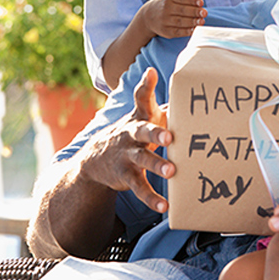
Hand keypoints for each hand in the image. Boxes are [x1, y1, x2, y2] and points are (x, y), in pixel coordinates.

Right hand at [78, 67, 174, 212]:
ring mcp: (127, 155)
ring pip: (142, 160)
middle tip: (170, 136)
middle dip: (156, 132)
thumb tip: (185, 88)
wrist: (94, 160)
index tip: (151, 73)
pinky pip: (139, 187)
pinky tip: (165, 206)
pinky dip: (152, 197)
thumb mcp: (142, 116)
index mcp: (139, 117)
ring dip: (157, 165)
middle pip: (143, 130)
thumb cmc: (131, 133)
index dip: (146, 85)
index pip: (141, 97)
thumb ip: (162, 104)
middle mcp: (131, 134)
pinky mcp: (125, 176)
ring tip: (172, 172)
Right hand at [143, 0, 206, 37]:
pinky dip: (186, 31)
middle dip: (194, 12)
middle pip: (182, 10)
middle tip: (205, 13)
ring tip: (202, 21)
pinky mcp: (165, 31)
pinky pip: (177, 32)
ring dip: (192, 22)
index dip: (191, 0)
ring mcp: (164, 20)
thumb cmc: (166, 1)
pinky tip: (194, 29)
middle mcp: (165, 8)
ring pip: (180, 22)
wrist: (148, 16)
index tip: (201, 2)